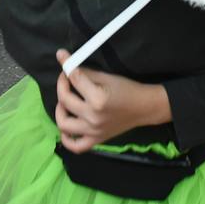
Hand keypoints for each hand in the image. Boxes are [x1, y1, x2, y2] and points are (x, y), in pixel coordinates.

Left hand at [54, 50, 171, 152]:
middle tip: (66, 79)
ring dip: (60, 110)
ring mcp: (93, 131)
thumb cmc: (127, 89)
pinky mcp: (96, 140)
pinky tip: (67, 128)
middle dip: (62, 85)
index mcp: (98, 98)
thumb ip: (85, 73)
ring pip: (64, 124)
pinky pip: (75, 146)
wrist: (144, 108)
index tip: (62, 58)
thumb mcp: (107, 77)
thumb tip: (67, 65)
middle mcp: (93, 116)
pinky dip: (66, 138)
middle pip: (65, 100)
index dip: (66, 65)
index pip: (75, 79)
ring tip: (65, 103)